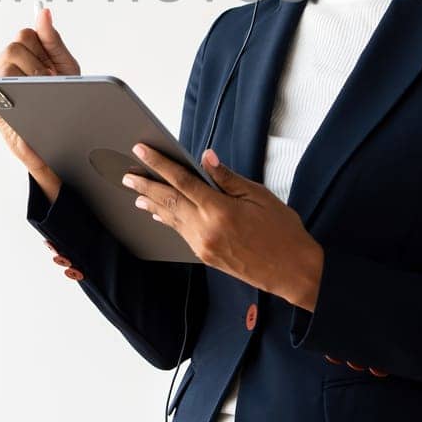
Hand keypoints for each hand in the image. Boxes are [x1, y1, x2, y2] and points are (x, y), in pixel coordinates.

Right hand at [0, 6, 81, 201]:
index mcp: (21, 54)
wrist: (64, 136)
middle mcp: (3, 66)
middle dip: (37, 66)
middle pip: (14, 47)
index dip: (42, 49)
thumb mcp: (64, 67)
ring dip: (29, 80)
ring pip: (6, 67)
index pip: (25, 35)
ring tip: (44, 95)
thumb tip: (44, 11)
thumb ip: (53, 40)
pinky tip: (30, 105)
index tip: (54, 70)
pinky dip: (16, 97)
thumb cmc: (62, 96)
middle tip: (51, 83)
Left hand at [121, 144, 324, 311]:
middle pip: (168, 201)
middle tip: (128, 175)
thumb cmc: (282, 231)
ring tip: (137, 193)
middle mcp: (206, 229)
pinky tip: (160, 215)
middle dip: (146, 185)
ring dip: (152, 204)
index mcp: (220, 210)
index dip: (159, 164)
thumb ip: (227, 177)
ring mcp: (204, 246)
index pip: (181, 181)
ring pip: (171, 219)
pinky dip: (169, 220)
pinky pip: (181, 234)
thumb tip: (206, 157)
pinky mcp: (206, 257)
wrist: (293, 271)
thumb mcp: (258, 196)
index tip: (142, 151)